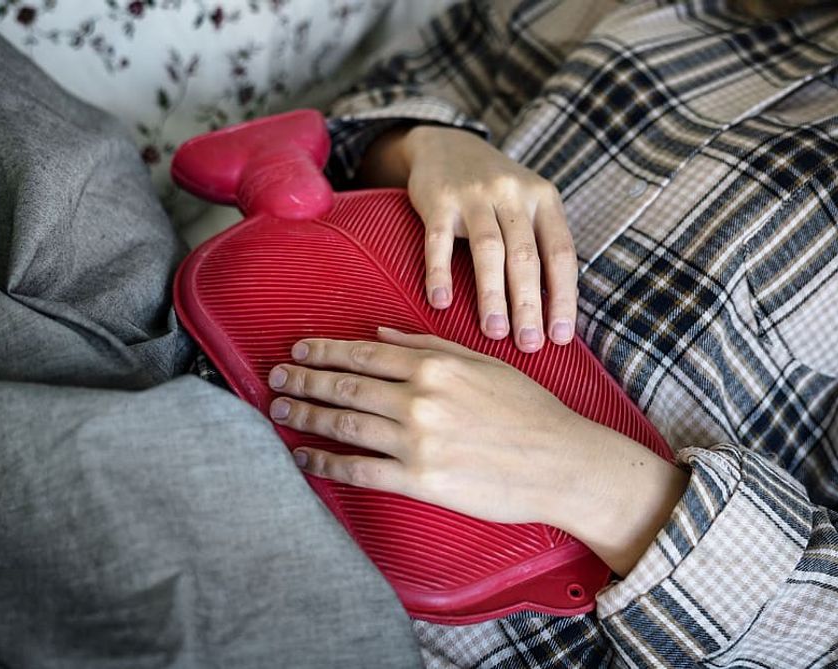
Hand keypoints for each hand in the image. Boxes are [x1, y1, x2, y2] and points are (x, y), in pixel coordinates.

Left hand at [268, 327, 688, 574]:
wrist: (562, 462)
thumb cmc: (529, 411)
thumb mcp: (484, 363)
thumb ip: (430, 346)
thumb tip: (382, 336)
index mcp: (436, 366)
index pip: (364, 355)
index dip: (325, 352)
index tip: (299, 351)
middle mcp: (420, 399)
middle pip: (346, 387)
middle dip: (304, 381)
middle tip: (275, 378)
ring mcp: (417, 441)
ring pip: (345, 425)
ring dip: (306, 416)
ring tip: (280, 412)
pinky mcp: (420, 480)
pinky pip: (360, 470)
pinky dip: (326, 463)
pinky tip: (305, 457)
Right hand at [358, 126, 577, 352]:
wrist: (447, 145)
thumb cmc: (495, 191)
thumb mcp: (528, 205)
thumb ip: (541, 246)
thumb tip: (555, 313)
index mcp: (544, 199)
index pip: (561, 254)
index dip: (563, 297)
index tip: (561, 337)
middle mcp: (513, 194)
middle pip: (525, 256)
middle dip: (529, 305)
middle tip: (529, 345)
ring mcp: (474, 195)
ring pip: (488, 250)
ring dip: (492, 295)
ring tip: (494, 332)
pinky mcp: (438, 200)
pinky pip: (438, 241)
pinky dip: (440, 273)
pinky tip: (441, 304)